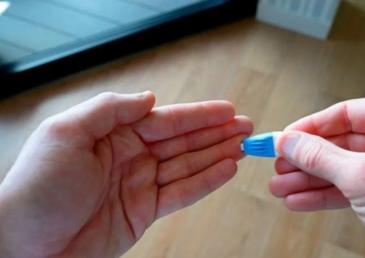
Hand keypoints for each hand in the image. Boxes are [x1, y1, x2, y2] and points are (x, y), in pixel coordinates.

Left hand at [0, 92, 252, 257]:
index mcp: (113, 134)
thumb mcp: (67, 133)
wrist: (25, 245)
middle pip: (183, 142)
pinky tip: (227, 170)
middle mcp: (131, 156)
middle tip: (247, 127)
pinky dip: (206, 182)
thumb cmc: (37, 187)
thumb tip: (151, 99)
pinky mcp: (144, 212)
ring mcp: (140, 184)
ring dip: (217, 155)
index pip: (165, 120)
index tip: (227, 109)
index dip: (199, 115)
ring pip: (188, 165)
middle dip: (216, 133)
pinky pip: (182, 194)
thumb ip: (112, 109)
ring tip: (244, 146)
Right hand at [269, 97, 364, 257]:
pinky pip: (358, 187)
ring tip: (282, 188)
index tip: (283, 138)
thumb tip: (289, 141)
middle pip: (344, 142)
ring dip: (313, 180)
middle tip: (278, 167)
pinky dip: (330, 195)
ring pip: (347, 168)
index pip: (347, 113)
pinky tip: (302, 201)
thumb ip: (321, 157)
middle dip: (307, 160)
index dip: (310, 127)